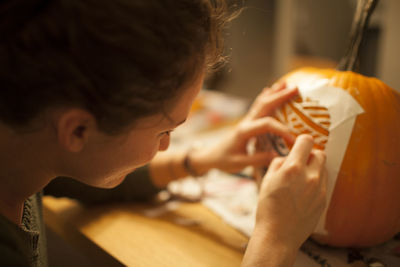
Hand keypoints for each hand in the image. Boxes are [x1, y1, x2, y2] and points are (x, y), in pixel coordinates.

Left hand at [189, 83, 298, 173]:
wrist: (212, 156)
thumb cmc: (224, 160)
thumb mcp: (240, 163)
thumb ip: (258, 159)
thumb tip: (278, 156)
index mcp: (244, 132)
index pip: (266, 125)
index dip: (281, 130)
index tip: (293, 139)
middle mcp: (246, 122)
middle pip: (264, 105)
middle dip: (280, 96)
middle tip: (295, 89)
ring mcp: (247, 120)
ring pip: (261, 102)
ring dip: (274, 92)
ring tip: (285, 83)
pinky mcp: (248, 122)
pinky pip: (258, 106)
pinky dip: (266, 97)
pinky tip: (271, 89)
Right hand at [254, 134, 327, 249]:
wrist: (278, 235)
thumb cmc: (268, 208)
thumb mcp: (267, 180)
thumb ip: (278, 163)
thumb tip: (287, 157)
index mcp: (293, 168)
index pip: (307, 141)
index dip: (301, 141)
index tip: (297, 146)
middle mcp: (310, 176)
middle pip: (320, 153)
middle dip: (310, 154)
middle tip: (299, 163)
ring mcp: (319, 189)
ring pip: (323, 168)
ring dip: (314, 168)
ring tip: (300, 179)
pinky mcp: (323, 200)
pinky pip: (323, 183)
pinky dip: (315, 182)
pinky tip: (303, 192)